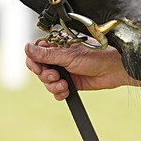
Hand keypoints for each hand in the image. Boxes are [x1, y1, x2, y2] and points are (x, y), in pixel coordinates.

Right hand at [24, 41, 140, 100]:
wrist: (114, 69)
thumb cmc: (96, 55)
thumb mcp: (68, 55)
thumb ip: (46, 54)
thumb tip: (27, 48)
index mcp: (57, 46)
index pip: (35, 54)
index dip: (34, 63)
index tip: (38, 68)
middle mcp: (59, 58)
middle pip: (39, 70)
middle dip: (45, 76)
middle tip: (56, 75)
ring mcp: (64, 71)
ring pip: (47, 83)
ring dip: (53, 86)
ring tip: (64, 84)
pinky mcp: (71, 84)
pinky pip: (57, 92)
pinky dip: (59, 93)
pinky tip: (67, 91)